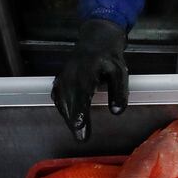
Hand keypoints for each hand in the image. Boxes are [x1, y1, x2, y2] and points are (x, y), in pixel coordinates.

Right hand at [52, 19, 128, 140]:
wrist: (96, 39)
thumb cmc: (109, 57)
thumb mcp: (120, 71)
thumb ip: (119, 91)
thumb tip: (117, 112)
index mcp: (86, 69)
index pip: (81, 93)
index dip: (79, 111)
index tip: (80, 125)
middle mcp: (71, 73)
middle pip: (69, 99)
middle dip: (73, 119)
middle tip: (81, 138)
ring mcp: (63, 76)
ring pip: (61, 99)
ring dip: (68, 116)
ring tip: (78, 132)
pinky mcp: (59, 79)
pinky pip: (58, 96)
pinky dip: (63, 109)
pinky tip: (70, 118)